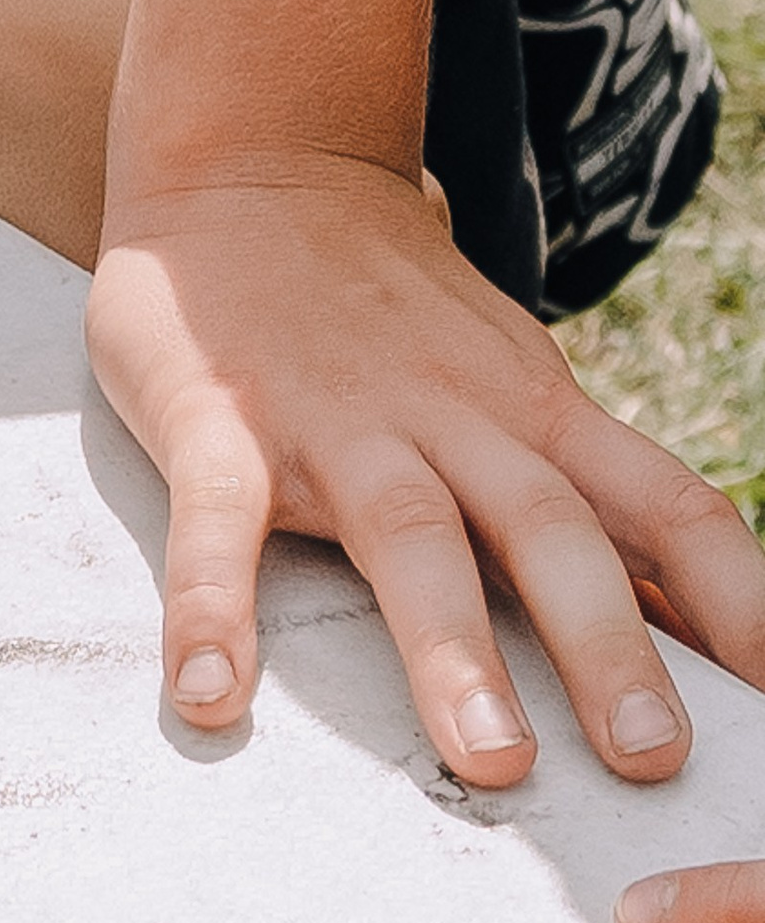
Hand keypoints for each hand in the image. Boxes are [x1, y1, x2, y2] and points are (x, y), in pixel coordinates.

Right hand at [86, 154, 764, 785]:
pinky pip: (218, 517)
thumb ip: (583, 498)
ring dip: (454, 646)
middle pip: (549, 527)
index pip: (668, 505)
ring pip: (407, 530)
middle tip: (653, 762)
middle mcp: (449, 414)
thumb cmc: (393, 310)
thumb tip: (700, 632)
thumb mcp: (510, 379)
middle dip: (607, 645)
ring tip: (491, 760)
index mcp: (534, 411)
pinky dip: (213, 605)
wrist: (250, 161)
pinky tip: (210, 693)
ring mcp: (333, 417)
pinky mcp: (216, 416)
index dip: (740, 601)